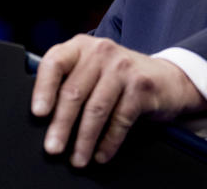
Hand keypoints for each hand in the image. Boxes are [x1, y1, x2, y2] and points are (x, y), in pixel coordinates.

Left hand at [31, 34, 206, 166]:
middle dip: (61, 125)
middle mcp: (102, 51)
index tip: (39, 113)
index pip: (55, 62)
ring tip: (78, 159)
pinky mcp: (141, 85)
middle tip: (53, 148)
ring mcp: (123, 67)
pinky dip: (109, 141)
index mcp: (82, 46)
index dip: (43, 89)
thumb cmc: (121, 78)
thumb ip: (70, 81)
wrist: (167, 79)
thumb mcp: (93, 70)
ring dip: (84, 139)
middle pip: (74, 91)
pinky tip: (101, 154)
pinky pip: (120, 119)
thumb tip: (43, 116)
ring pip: (96, 108)